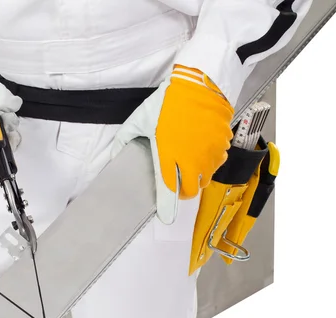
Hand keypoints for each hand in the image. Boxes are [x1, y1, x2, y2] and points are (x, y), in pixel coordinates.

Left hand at [111, 65, 233, 223]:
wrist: (199, 83)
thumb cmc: (167, 102)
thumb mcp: (139, 119)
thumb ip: (124, 140)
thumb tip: (113, 155)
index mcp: (168, 156)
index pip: (169, 190)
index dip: (167, 206)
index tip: (165, 215)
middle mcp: (191, 160)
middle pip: (190, 190)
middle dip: (183, 191)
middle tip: (177, 183)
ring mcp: (209, 153)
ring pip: (206, 179)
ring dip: (198, 178)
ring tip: (189, 166)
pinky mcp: (222, 144)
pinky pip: (218, 162)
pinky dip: (211, 163)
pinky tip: (202, 152)